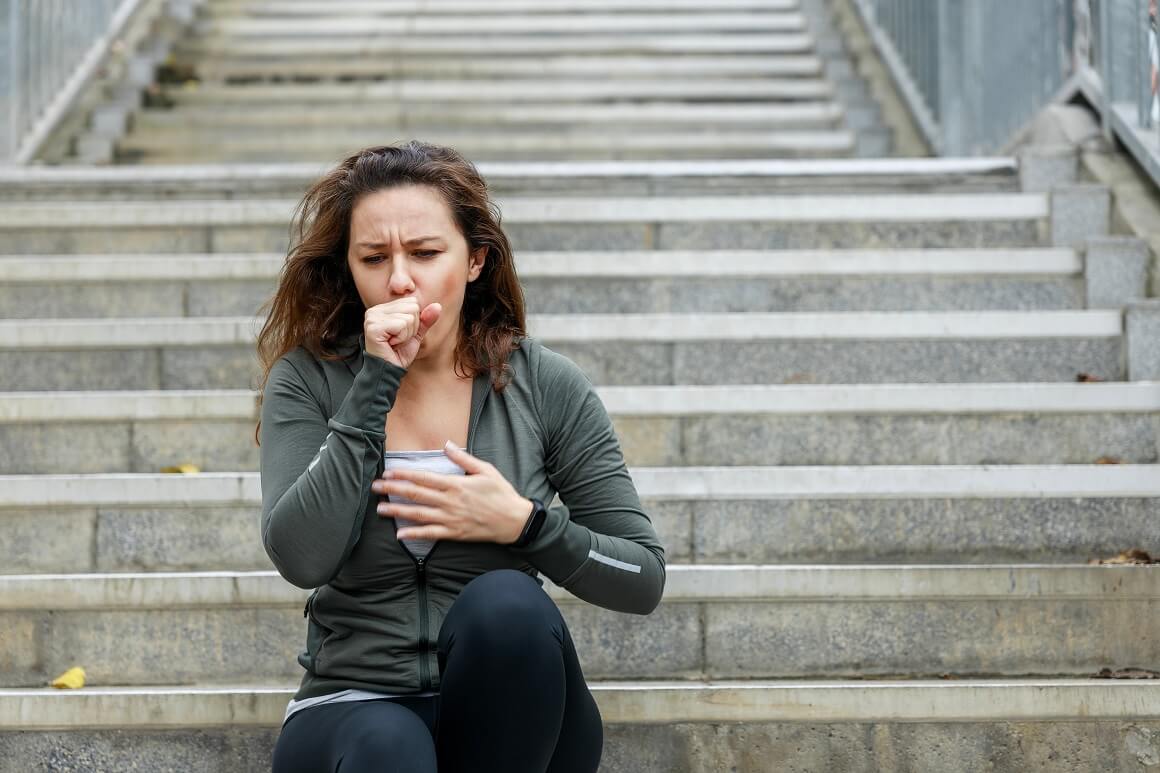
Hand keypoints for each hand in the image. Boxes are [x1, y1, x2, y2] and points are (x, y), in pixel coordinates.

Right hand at [364, 297, 441, 368]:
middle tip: (398, 340)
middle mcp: (375, 310)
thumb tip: (438, 306)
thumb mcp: (416, 334)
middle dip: (412, 328)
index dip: (414, 321)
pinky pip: (401, 325)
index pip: (412, 302)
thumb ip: (426, 319)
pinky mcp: (373, 327)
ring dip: (406, 335)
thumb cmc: (399, 353)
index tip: (401, 334)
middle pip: (412, 308)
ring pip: (408, 317)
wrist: (389, 371)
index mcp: (383, 308)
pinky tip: (391, 344)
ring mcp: (372, 318)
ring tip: (395, 343)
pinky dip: (402, 338)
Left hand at [371, 441, 533, 543]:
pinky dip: (414, 534)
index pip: (424, 478)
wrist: (514, 521)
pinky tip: (400, 534)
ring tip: (380, 509)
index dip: (404, 475)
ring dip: (397, 511)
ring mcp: (450, 519)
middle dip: (393, 490)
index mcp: (456, 485)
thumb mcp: (485, 470)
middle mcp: (450, 502)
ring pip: (418, 515)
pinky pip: (430, 534)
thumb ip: (463, 459)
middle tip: (375, 488)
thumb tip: (446, 444)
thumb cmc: (501, 493)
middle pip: (416, 495)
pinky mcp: (454, 533)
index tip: (388, 472)